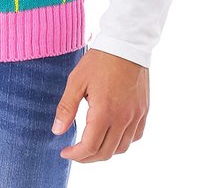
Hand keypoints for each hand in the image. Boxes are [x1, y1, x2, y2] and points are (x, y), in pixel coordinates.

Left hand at [52, 47, 148, 161]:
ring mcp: (136, 116)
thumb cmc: (99, 59)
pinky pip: (135, 137)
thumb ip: (66, 108)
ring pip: (122, 148)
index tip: (65, 152)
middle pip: (106, 153)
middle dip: (87, 157)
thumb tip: (57, 131)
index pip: (90, 147)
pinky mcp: (143, 110)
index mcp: (104, 112)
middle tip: (75, 153)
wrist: (126, 43)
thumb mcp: (76, 80)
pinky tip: (111, 134)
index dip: (76, 155)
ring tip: (91, 145)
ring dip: (105, 152)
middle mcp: (123, 119)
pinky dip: (122, 142)